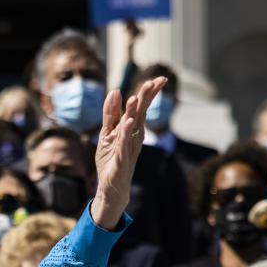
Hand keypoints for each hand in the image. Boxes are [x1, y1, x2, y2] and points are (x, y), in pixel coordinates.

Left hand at [90, 76, 167, 229]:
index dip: (149, 93)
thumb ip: (110, 114)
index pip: (141, 107)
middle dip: (146, 98)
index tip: (159, 79)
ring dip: (133, 113)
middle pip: (140, 114)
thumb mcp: (107, 133)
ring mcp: (129, 148)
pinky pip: (124, 144)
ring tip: (134, 98)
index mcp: (132, 129)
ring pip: (132, 128)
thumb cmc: (111, 160)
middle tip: (154, 82)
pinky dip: (126, 133)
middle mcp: (134, 137)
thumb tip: (115, 91)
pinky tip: (128, 122)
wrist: (111, 187)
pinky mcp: (121, 160)